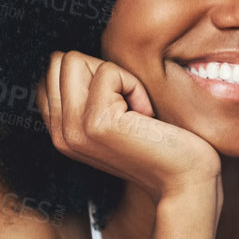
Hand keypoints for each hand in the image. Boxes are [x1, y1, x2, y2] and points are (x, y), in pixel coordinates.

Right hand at [38, 50, 220, 203]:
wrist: (185, 181)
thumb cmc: (161, 144)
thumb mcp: (116, 117)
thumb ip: (88, 95)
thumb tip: (78, 57)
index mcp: (62, 131)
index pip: (53, 71)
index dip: (92, 73)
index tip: (120, 104)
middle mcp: (60, 133)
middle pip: (61, 60)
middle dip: (101, 70)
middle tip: (129, 106)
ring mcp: (74, 129)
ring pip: (74, 59)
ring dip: (116, 77)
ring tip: (136, 111)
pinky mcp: (96, 123)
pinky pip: (108, 71)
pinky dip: (134, 86)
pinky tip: (146, 117)